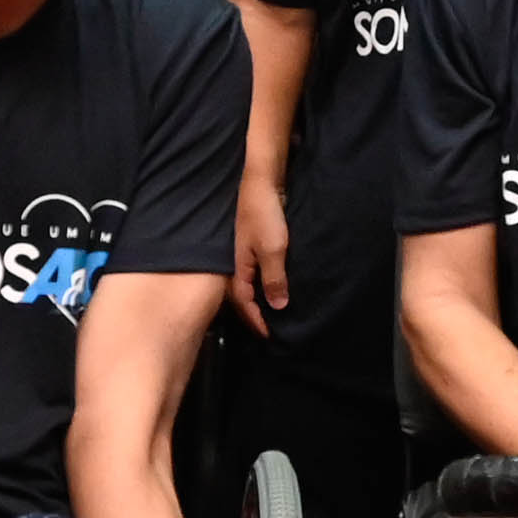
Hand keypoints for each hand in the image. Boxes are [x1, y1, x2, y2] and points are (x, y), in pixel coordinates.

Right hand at [230, 170, 292, 332]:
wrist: (262, 180)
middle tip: (272, 330)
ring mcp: (246, 252)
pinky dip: (267, 282)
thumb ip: (274, 279)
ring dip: (262, 299)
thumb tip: (278, 306)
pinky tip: (277, 284)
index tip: (271, 337)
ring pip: (252, 283)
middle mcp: (239, 263)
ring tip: (276, 312)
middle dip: (256, 315)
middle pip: (244, 297)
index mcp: (239, 269)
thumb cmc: (264, 214)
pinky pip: (259, 270)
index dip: (257, 322)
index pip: (244, 304)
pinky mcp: (256, 242)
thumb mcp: (272, 249)